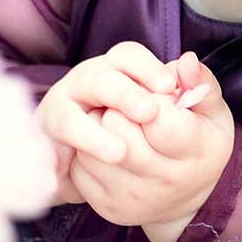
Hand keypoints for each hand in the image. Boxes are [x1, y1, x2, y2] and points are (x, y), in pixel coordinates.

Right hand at [35, 42, 177, 205]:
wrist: (132, 184)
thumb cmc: (162, 138)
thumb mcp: (188, 115)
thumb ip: (195, 90)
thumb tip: (191, 63)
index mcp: (119, 71)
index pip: (128, 56)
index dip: (147, 69)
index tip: (169, 86)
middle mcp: (87, 86)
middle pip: (98, 79)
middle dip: (123, 94)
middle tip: (149, 112)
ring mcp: (63, 114)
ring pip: (67, 116)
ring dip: (91, 134)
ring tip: (119, 152)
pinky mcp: (49, 146)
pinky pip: (46, 151)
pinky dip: (53, 160)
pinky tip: (63, 169)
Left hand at [69, 51, 234, 241]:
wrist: (188, 199)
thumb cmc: (199, 144)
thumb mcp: (212, 112)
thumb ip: (200, 82)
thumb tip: (185, 61)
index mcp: (195, 151)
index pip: (158, 118)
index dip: (150, 97)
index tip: (155, 95)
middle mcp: (164, 180)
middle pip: (117, 129)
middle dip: (119, 107)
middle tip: (132, 108)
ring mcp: (133, 197)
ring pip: (92, 148)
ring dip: (99, 127)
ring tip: (118, 125)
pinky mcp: (107, 206)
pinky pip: (79, 167)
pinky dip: (87, 151)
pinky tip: (106, 146)